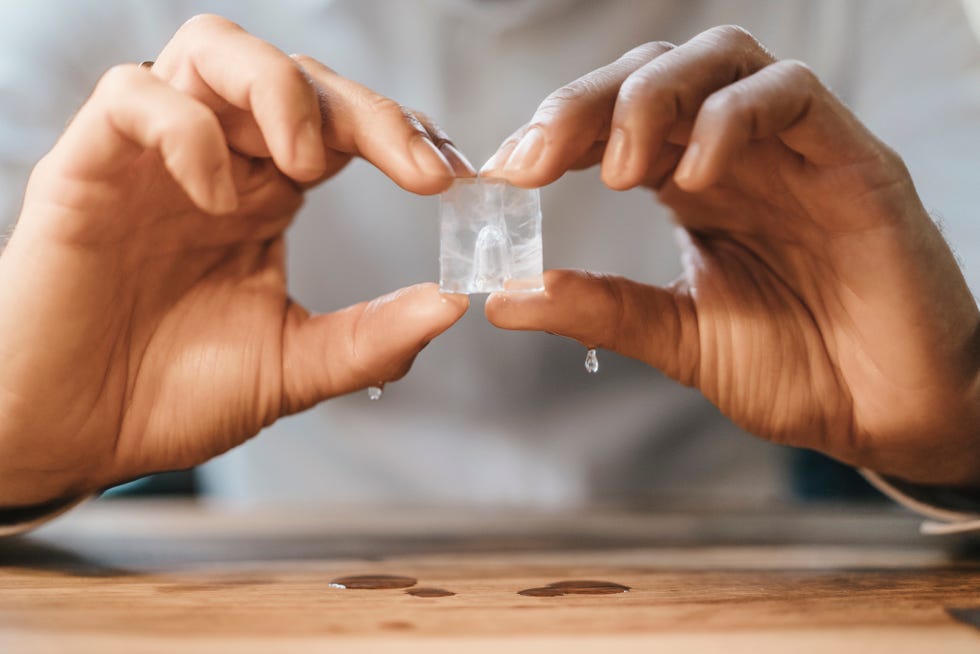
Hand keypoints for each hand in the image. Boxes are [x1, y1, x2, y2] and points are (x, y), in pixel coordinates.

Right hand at [0, 14, 471, 506]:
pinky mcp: (88, 168)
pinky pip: (132, 98)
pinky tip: (217, 198)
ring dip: (279, 90)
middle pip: (295, 75)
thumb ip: (370, 339)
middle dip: (368, 110)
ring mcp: (154, 162)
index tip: (456, 177)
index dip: (404, 135)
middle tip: (416, 167)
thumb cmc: (170, 397)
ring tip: (309, 164)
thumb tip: (452, 306)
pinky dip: (185, 130)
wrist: (73, 439)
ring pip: (213, 50)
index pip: (344, 127)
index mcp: (267, 199)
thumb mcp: (293, 368)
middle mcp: (218, 165)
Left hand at [483, 26, 979, 486]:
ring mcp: (796, 150)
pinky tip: (695, 178)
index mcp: (694, 186)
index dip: (552, 134)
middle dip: (582, 104)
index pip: (612, 122)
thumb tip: (503, 297)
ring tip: (616, 173)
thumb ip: (600, 310)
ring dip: (651, 98)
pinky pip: (791, 95)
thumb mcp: (679, 337)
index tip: (500, 174)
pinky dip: (733, 119)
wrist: (889, 415)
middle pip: (653, 72)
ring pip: (720, 59)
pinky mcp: (853, 159)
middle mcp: (739, 154)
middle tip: (531, 162)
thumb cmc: (797, 370)